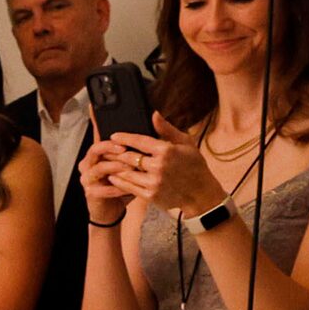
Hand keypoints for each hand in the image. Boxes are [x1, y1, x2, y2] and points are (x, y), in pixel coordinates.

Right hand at [77, 137, 136, 225]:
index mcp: (93, 157)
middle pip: (95, 150)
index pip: (100, 143)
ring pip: (99, 168)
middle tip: (126, 150)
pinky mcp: (90, 193)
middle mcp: (86, 166)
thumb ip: (128, 156)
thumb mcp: (123, 168)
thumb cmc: (119, 186)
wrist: (110, 209)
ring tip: (131, 168)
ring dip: (116, 167)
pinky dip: (118, 187)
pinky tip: (130, 187)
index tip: (127, 142)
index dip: (112, 141)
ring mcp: (86, 179)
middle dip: (111, 149)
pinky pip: (104, 188)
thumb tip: (145, 141)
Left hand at [101, 117, 225, 218]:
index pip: (139, 141)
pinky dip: (119, 181)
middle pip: (129, 157)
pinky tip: (114, 176)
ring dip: (115, 167)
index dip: (124, 138)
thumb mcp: (185, 143)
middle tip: (107, 150)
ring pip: (126, 172)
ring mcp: (154, 182)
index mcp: (167, 150)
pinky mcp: (150, 195)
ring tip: (108, 162)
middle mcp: (159, 166)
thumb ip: (166, 129)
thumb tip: (153, 114)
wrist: (201, 194)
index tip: (114, 136)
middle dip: (117, 153)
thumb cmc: (194, 165)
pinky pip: (128, 187)